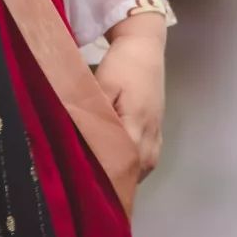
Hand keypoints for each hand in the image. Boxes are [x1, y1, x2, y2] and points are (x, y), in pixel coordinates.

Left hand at [92, 32, 165, 180]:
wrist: (145, 47)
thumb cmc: (122, 64)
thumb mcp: (103, 84)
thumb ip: (93, 112)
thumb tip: (78, 137)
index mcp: (135, 126)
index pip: (120, 164)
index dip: (103, 176)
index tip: (85, 186)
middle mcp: (149, 137)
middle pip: (132, 172)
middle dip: (112, 181)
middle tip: (89, 189)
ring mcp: (156, 136)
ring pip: (142, 169)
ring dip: (124, 176)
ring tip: (102, 184)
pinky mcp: (157, 132)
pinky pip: (147, 161)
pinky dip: (134, 168)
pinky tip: (118, 169)